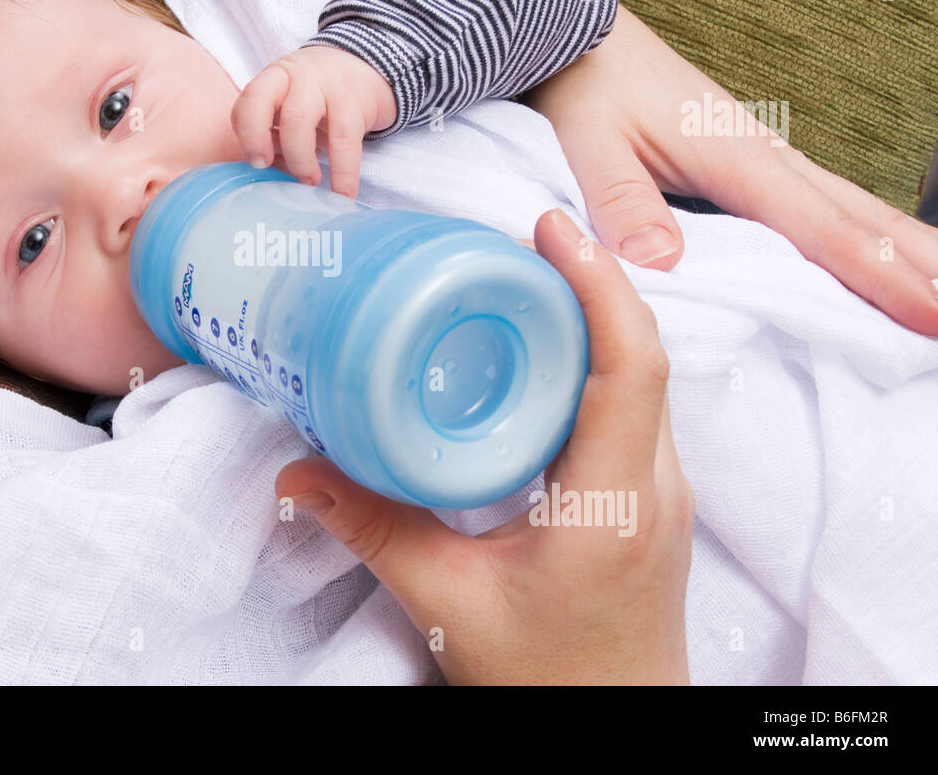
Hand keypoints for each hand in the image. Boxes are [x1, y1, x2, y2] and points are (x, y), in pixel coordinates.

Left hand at [231, 44, 396, 197]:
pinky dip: (343, 176)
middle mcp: (297, 76)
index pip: (248, 98)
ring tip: (308, 182)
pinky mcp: (356, 104)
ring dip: (298, 160)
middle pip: (263, 104)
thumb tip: (266, 170)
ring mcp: (326, 86)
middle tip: (271, 170)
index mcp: (276, 76)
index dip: (246, 131)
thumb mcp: (292, 102)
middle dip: (259, 142)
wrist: (368, 68)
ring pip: (299, 121)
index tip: (257, 161)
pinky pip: (345, 145)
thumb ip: (274, 129)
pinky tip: (342, 196)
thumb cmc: (320, 95)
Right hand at [277, 208, 693, 684]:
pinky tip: (537, 359)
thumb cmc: (550, 682)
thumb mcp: (448, 605)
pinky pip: (631, 407)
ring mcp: (660, 491)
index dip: (599, 285)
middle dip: (588, 282)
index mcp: (613, 502)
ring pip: (641, 377)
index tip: (551, 229)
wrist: (618, 728)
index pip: (631, 367)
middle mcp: (654, 485)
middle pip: (641, 354)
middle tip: (520, 239)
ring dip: (593, 319)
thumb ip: (372, 532)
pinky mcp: (647, 498)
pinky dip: (591, 363)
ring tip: (524, 282)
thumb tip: (295, 473)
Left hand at [520, 4, 937, 336]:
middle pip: (861, 218)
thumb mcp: (591, 144)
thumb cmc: (590, 88)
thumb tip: (662, 259)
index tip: (929, 316)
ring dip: (904, 247)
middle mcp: (768, 157)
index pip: (823, 230)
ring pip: (852, 207)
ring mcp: (766, 156)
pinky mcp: (751, 160)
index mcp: (738, 159)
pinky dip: (864, 231)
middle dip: (918, 267)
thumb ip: (623, 200)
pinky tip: (876, 250)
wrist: (581, 36)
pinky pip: (823, 203)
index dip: (879, 277)